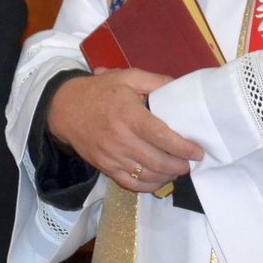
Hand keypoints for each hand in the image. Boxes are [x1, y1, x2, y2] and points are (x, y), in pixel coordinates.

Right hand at [47, 68, 203, 192]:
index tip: (197, 151)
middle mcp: (121, 139)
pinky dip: (149, 186)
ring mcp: (112, 157)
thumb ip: (156, 81)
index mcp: (129, 115)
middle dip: (180, 165)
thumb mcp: (127, 77)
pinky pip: (131, 184)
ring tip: (178, 170)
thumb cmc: (100, 91)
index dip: (183, 148)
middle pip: (158, 161)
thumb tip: (181, 87)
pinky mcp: (105, 168)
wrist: (65, 108)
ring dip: (167, 176)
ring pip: (147, 175)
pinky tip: (160, 179)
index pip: (162, 137)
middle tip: (190, 162)